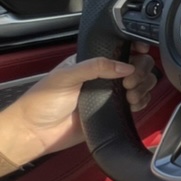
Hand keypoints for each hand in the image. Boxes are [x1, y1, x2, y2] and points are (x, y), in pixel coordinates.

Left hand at [0, 42, 156, 165]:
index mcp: (92, 62)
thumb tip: (126, 67)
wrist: (36, 133)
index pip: (120, 49)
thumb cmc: (42, 101)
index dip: (135, 47)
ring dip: (143, 87)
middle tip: (130, 83)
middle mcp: (104, 75)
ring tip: (131, 96)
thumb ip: (95, 67)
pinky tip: (134, 104)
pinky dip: (142, 101)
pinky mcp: (115, 111)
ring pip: (141, 83)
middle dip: (141, 71)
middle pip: (136, 65)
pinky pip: (137, 102)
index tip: (142, 51)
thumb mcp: (66, 77)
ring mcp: (111, 93)